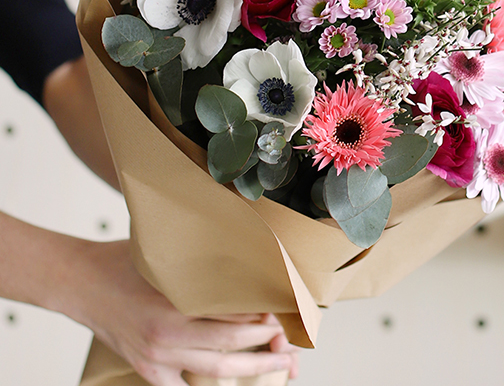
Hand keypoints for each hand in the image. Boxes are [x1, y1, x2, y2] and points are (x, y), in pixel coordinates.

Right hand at [67, 240, 298, 384]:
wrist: (82, 282)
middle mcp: (167, 336)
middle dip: (268, 346)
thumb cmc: (127, 262)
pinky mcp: (147, 370)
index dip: (263, 318)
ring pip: (216, 372)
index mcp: (175, 304)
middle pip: (231, 347)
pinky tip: (235, 384)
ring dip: (252, 369)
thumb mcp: (168, 258)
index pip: (233, 315)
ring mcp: (157, 358)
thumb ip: (203, 268)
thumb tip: (246, 262)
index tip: (286, 313)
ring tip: (281, 364)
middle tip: (292, 342)